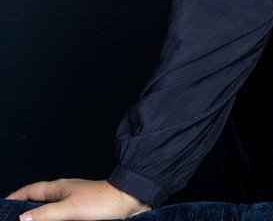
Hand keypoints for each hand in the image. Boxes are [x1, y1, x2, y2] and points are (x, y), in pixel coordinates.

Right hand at [4, 178, 151, 220]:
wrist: (128, 200)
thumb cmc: (100, 201)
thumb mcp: (68, 209)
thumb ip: (45, 213)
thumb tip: (22, 218)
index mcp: (60, 187)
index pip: (32, 190)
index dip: (17, 196)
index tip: (4, 203)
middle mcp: (66, 191)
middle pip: (39, 197)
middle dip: (25, 206)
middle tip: (13, 216)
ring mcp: (75, 199)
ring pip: (51, 206)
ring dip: (39, 213)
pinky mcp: (84, 208)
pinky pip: (62, 213)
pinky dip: (52, 218)